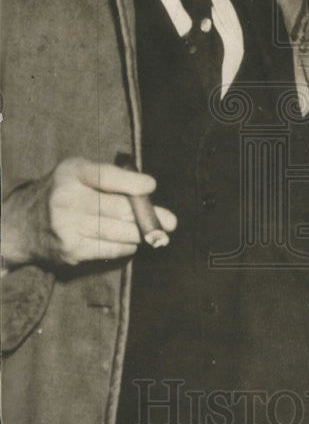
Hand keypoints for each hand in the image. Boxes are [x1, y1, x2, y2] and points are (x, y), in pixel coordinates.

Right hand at [2, 157, 176, 268]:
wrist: (22, 225)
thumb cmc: (62, 192)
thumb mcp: (77, 173)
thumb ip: (108, 177)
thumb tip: (147, 191)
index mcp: (70, 173)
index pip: (104, 176)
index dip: (130, 182)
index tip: (151, 186)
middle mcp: (66, 199)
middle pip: (117, 208)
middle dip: (148, 216)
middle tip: (171, 221)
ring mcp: (67, 227)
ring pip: (118, 232)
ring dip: (142, 233)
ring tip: (158, 234)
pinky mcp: (71, 250)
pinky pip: (110, 249)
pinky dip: (126, 245)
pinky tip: (132, 241)